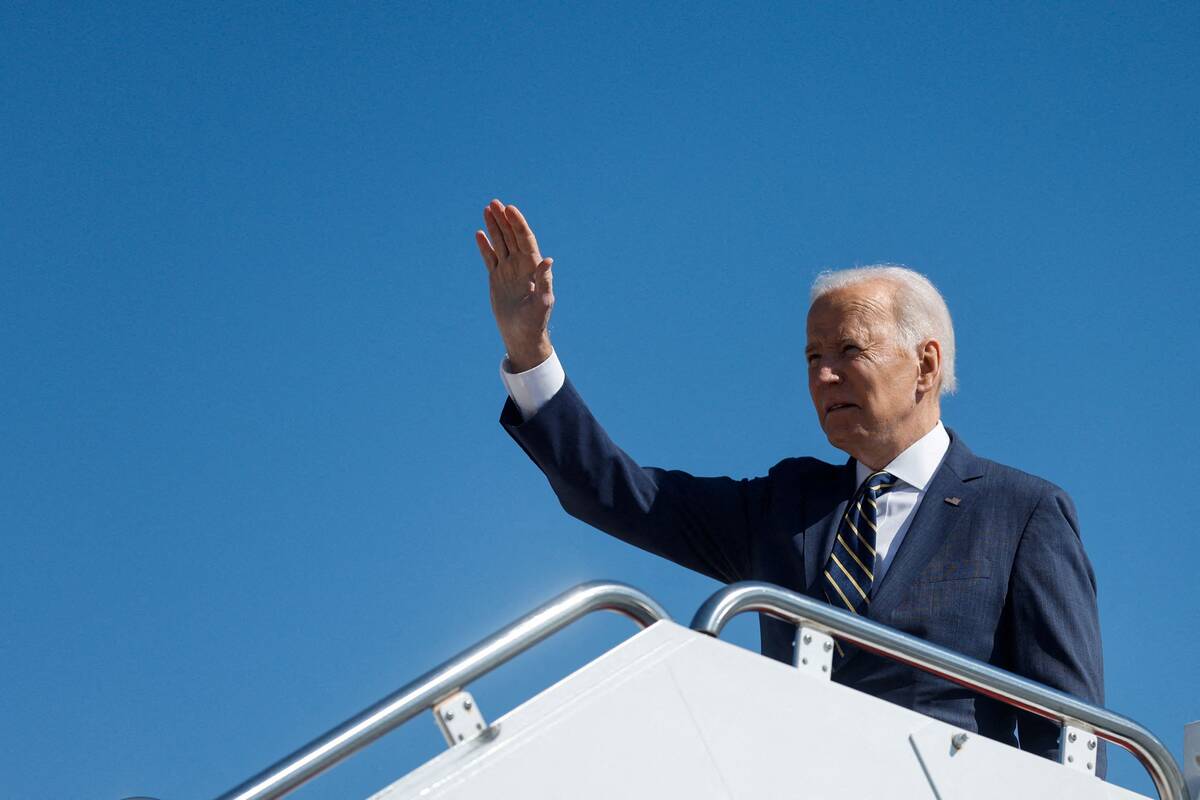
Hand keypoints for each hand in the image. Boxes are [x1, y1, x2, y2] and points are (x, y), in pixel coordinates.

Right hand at [475, 199, 554, 371]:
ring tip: (486, 209)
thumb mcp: (543, 302)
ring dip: (494, 227)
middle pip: (511, 236)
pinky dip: (485, 246)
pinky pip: (490, 258)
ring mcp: (508, 270)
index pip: (525, 239)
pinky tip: (479, 233)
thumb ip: (545, 281)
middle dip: (503, 219)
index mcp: (532, 267)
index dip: (517, 223)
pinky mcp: (497, 278)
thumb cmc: (535, 321)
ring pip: (500, 243)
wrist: (522, 335)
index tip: (509, 208)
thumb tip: (548, 260)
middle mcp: (520, 265)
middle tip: (494, 203)